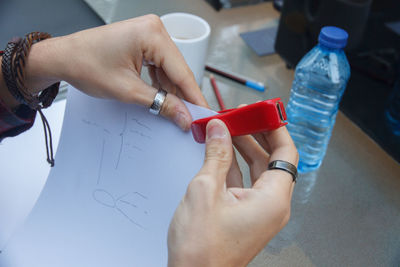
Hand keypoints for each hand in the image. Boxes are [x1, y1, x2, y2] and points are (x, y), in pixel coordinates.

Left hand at [23, 15, 206, 129]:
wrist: (63, 58)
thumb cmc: (86, 65)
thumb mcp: (127, 90)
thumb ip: (160, 103)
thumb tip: (184, 117)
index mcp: (152, 34)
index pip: (182, 71)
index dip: (194, 97)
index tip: (204, 116)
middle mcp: (154, 30)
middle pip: (178, 70)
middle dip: (183, 96)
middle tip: (192, 120)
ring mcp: (149, 35)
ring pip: (170, 70)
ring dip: (172, 92)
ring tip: (179, 114)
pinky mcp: (143, 43)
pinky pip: (160, 66)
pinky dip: (162, 84)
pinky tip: (165, 100)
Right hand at [167, 119, 297, 266]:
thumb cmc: (202, 248)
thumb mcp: (206, 190)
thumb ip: (216, 155)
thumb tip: (220, 129)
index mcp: (273, 199)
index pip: (286, 153)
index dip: (275, 129)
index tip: (263, 112)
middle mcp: (272, 205)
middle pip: (272, 160)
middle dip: (255, 135)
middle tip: (240, 117)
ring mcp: (258, 211)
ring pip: (256, 170)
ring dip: (242, 149)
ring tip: (226, 129)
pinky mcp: (245, 214)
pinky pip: (244, 182)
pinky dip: (233, 165)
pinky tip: (220, 151)